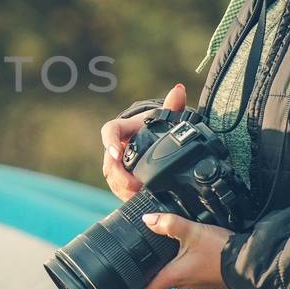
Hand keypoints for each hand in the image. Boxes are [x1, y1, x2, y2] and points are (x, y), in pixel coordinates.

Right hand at [100, 83, 185, 201]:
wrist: (149, 140)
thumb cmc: (154, 128)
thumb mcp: (164, 118)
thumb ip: (172, 106)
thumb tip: (179, 90)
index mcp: (123, 130)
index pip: (110, 131)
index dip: (110, 141)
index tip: (116, 152)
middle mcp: (115, 148)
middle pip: (109, 162)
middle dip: (119, 174)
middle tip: (133, 184)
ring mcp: (115, 165)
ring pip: (111, 177)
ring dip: (122, 187)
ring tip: (137, 193)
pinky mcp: (120, 180)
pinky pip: (117, 188)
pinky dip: (126, 194)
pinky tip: (138, 198)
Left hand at [134, 211, 232, 288]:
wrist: (250, 261)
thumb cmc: (221, 251)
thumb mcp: (192, 231)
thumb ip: (168, 224)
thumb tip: (148, 219)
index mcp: (174, 277)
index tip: (125, 280)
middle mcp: (184, 284)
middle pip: (158, 282)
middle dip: (150, 271)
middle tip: (143, 256)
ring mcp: (196, 283)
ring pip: (175, 276)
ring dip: (169, 265)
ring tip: (164, 248)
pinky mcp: (207, 278)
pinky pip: (190, 273)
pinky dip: (184, 263)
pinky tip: (188, 249)